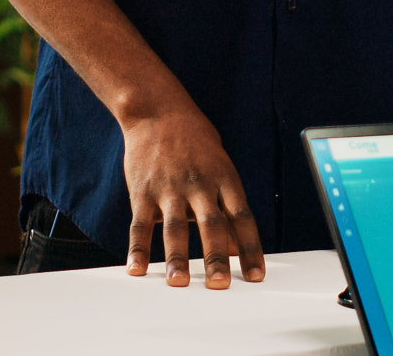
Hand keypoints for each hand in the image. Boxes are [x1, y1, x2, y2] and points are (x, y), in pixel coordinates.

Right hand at [121, 103, 264, 288]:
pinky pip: (140, 224)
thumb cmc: (195, 140)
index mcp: (224, 177)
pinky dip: (138, 248)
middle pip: (211, 224)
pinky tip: (136, 268)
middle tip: (220, 284)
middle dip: (216, 256)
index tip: (255, 274)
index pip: (242, 217)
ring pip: (175, 227)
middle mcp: (199, 183)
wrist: (157, 109)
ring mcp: (169, 187)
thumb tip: (237, 245)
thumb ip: (227, 205)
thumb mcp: (220, 166)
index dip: (251, 247)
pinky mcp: (143, 191)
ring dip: (177, 257)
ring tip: (179, 282)